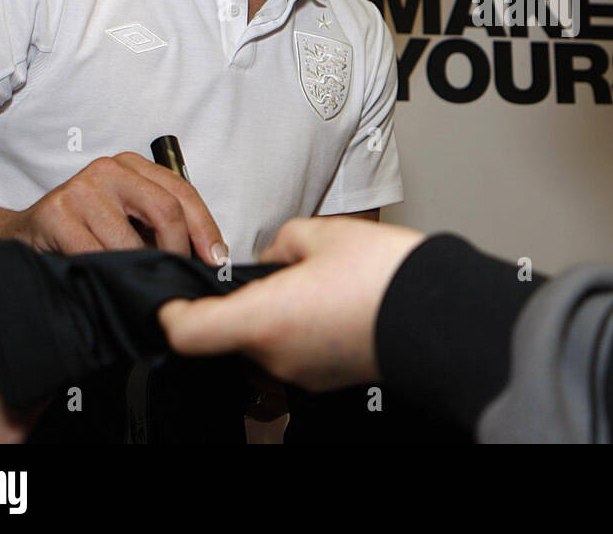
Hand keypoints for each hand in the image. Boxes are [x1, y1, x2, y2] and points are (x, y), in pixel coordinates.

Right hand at [4, 152, 227, 264]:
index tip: (216, 259)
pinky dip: (110, 273)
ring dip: (141, 268)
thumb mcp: (130, 217)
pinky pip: (97, 254)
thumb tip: (210, 254)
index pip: (183, 193)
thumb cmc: (87, 229)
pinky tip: (111, 278)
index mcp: (132, 165)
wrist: (25, 235)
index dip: (206, 228)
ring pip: (131, 241)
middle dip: (179, 250)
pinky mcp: (56, 214)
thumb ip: (163, 224)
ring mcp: (80, 189)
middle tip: (178, 275)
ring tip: (139, 279)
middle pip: (165, 210)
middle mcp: (108, 169)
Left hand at [158, 216, 424, 390]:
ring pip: (266, 345)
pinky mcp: (329, 380)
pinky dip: (304, 331)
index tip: (174, 300)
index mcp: (261, 320)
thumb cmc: (383, 274)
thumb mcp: (323, 233)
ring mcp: (302, 374)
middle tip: (270, 274)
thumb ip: (283, 241)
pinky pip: (298, 354)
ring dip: (276, 317)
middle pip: (229, 337)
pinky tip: (334, 304)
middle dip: (241, 305)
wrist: (440, 313)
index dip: (172, 314)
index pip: (186, 333)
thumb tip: (275, 256)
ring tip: (313, 284)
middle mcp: (275, 357)